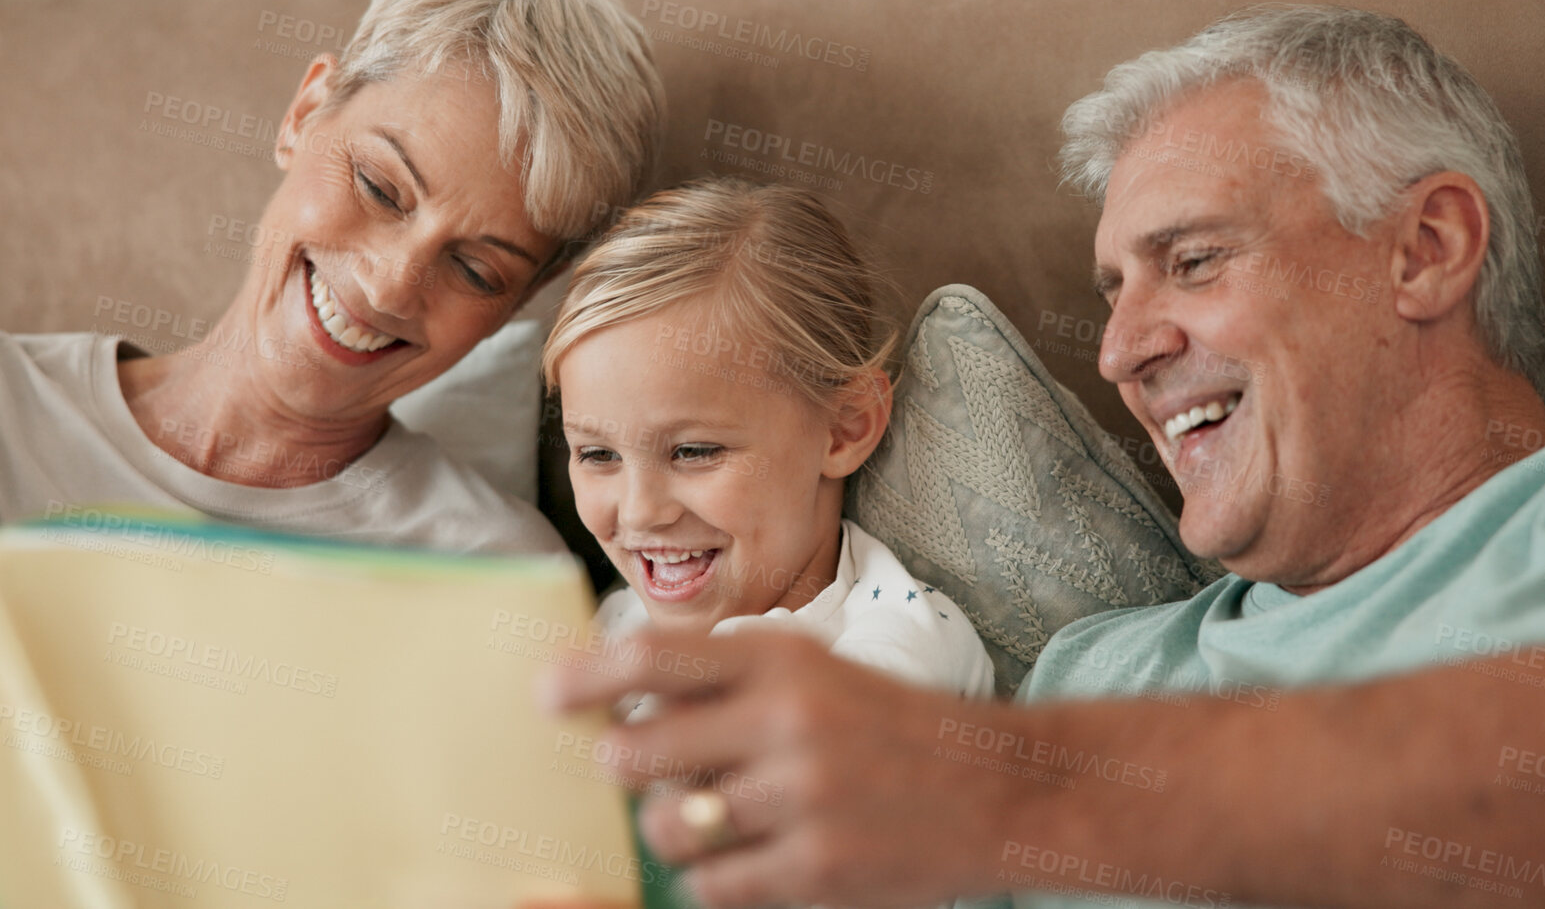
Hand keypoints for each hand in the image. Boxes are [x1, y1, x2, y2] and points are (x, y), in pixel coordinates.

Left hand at [538, 629, 1042, 906]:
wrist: (999, 788)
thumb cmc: (888, 726)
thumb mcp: (816, 672)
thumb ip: (727, 679)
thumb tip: (618, 698)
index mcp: (782, 659)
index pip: (655, 657)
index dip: (586, 675)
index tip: (545, 694)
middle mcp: (787, 721)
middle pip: (639, 751)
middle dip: (623, 767)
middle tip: (636, 769)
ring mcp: (801, 799)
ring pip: (670, 827)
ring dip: (672, 828)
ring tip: (711, 817)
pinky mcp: (815, 870)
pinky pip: (713, 885)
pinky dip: (714, 877)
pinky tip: (747, 857)